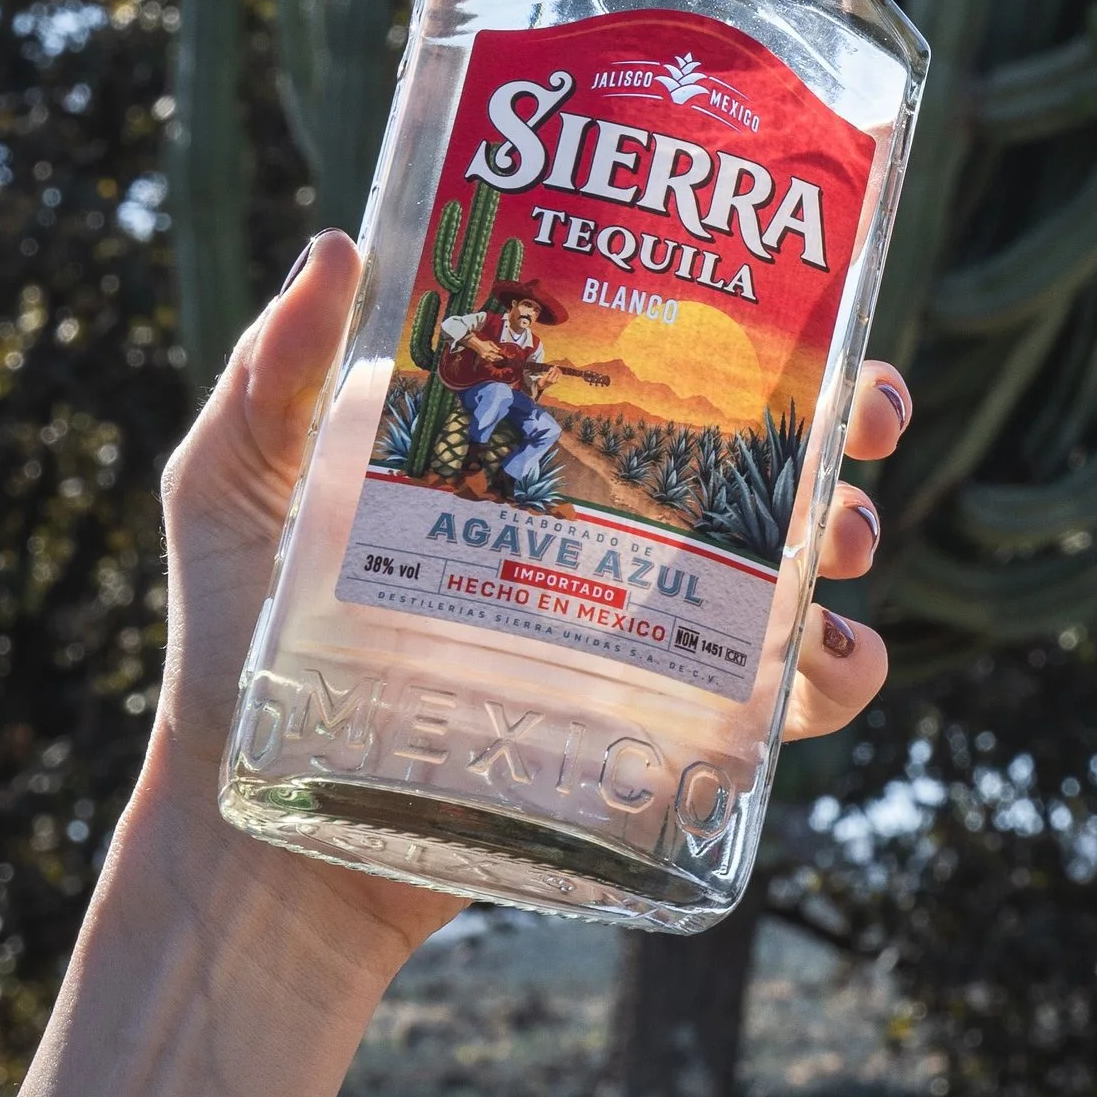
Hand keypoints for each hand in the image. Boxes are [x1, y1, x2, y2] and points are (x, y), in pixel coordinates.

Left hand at [137, 236, 913, 973]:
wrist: (260, 850)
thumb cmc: (234, 653)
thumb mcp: (231, 491)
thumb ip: (272, 378)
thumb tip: (339, 246)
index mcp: (530, 448)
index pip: (656, 364)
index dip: (744, 321)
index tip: (799, 292)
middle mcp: (602, 528)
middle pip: (758, 451)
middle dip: (842, 419)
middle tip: (865, 412)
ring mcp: (636, 632)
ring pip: (790, 565)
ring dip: (848, 535)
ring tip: (841, 537)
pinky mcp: (655, 737)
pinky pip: (775, 705)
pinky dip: (835, 677)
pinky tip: (829, 660)